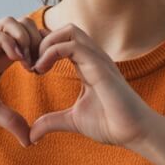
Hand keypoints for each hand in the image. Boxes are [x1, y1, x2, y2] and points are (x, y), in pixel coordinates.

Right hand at [0, 16, 43, 143]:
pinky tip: (16, 59)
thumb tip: (31, 141)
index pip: (30, 42)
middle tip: (39, 65)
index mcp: (1, 60)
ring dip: (27, 37)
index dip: (42, 51)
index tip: (42, 72)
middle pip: (26, 26)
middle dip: (39, 42)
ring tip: (28, 61)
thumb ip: (11, 121)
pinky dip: (12, 41)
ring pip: (14, 22)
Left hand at [29, 24, 164, 164]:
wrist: (135, 133)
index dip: (41, 49)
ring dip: (45, 44)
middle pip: (64, 29)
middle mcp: (93, 57)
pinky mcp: (100, 66)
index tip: (28, 68)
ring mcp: (98, 59)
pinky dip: (51, 52)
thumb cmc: (110, 124)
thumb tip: (31, 135)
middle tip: (28, 64)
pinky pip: (71, 46)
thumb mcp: (72, 121)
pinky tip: (41, 70)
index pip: (62, 41)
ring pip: (68, 30)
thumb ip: (51, 122)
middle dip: (41, 41)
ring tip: (35, 66)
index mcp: (87, 65)